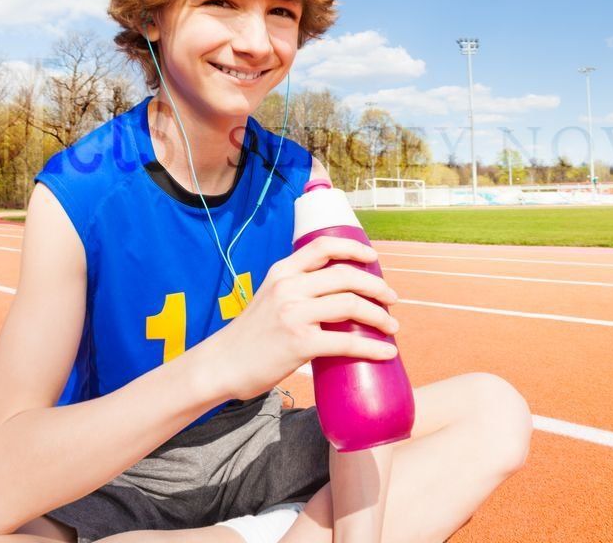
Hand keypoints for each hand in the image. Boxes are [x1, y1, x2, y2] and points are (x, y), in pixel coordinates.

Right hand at [203, 235, 400, 400]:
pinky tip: (386, 352)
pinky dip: (372, 347)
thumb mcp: (268, 297)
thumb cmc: (249, 335)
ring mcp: (294, 314)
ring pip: (351, 304)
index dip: (353, 248)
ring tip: (391, 326)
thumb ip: (294, 288)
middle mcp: (288, 287)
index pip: (323, 247)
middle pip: (346, 276)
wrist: (221, 365)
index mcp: (282, 272)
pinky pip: (346, 343)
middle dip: (376, 286)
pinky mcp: (300, 344)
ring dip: (379, 316)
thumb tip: (332, 291)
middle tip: (391, 298)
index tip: (372, 256)